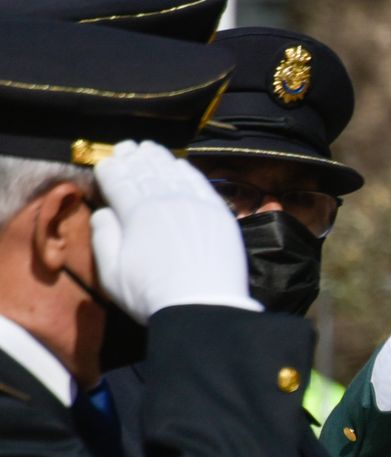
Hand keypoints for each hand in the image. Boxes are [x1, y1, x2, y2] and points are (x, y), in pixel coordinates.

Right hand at [90, 140, 248, 323]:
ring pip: (173, 172)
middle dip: (133, 157)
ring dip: (158, 158)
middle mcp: (167, 202)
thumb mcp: (111, 272)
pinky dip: (187, 171)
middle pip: (146, 172)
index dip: (110, 169)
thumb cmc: (152, 295)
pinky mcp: (220, 214)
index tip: (105, 161)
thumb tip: (105, 211)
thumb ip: (104, 236)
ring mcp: (196, 205)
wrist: (203, 309)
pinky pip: (201, 183)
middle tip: (127, 147)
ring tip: (149, 149)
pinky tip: (180, 165)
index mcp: (137, 213)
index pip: (119, 181)